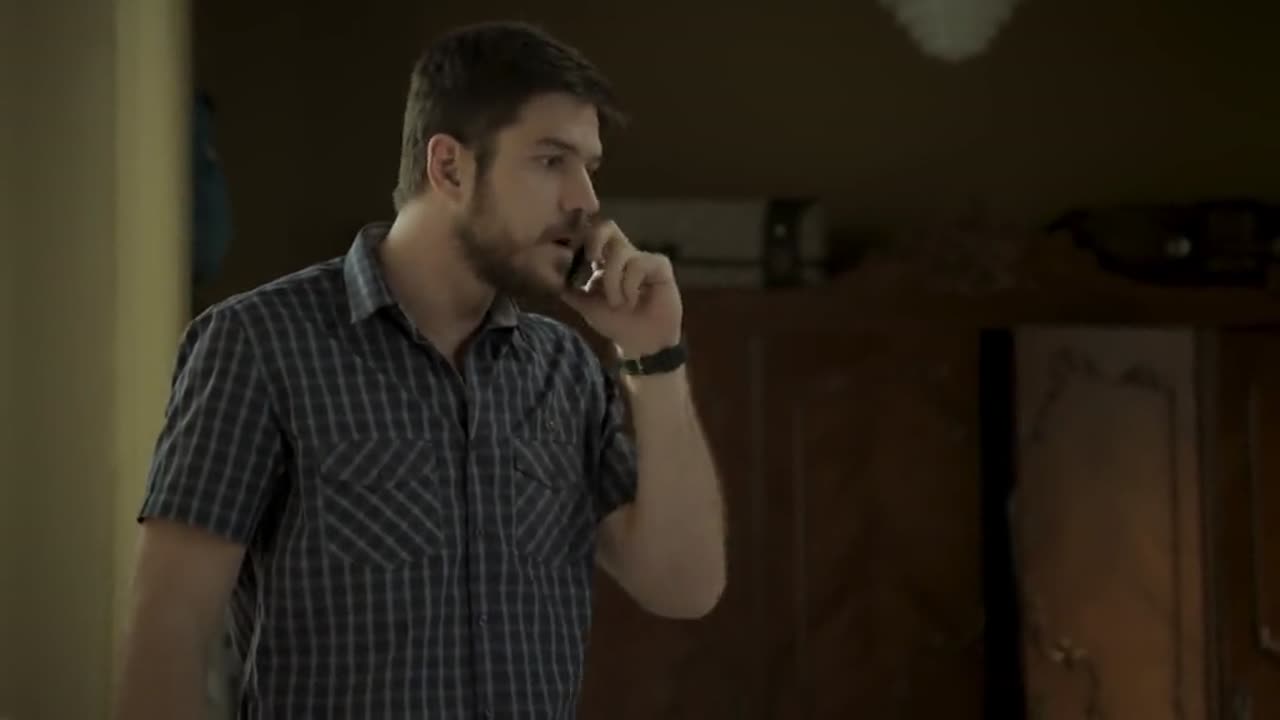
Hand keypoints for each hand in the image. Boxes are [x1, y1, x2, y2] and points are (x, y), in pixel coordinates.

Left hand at [561, 220, 682, 357]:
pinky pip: (639, 264)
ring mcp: (642, 258)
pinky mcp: (659, 266)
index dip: (581, 238)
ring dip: (613, 282)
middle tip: (591, 259)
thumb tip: (551, 277)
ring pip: (620, 253)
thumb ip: (570, 290)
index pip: (591, 235)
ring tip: (618, 303)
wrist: (641, 343)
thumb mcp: (587, 306)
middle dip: (595, 239)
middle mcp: (624, 255)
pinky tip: (634, 301)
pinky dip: (630, 285)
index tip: (575, 256)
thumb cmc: (617, 323)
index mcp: (605, 261)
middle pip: (608, 227)